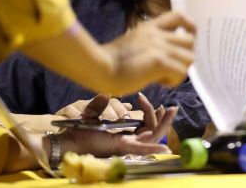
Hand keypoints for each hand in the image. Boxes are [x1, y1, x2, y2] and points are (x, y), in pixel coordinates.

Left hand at [58, 94, 176, 155]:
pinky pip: (142, 148)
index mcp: (126, 131)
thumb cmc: (81, 129)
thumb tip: (107, 94)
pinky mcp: (123, 147)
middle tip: (173, 107)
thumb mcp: (92, 112)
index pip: (146, 122)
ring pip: (153, 136)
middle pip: (154, 129)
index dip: (148, 109)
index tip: (140, 96)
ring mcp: (128, 144)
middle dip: (165, 118)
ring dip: (164, 124)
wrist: (72, 139)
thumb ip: (100, 103)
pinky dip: (153, 149)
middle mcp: (130, 138)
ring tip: (171, 111)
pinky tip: (164, 150)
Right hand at [106, 11, 195, 91]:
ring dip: (179, 71)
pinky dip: (173, 81)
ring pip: (189, 58)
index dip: (189, 25)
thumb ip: (150, 43)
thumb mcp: (132, 42)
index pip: (178, 16)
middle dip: (185, 56)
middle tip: (170, 68)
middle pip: (190, 41)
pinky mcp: (160, 61)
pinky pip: (181, 72)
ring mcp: (159, 46)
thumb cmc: (110, 61)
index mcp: (149, 27)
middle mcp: (157, 34)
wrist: (100, 69)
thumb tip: (169, 56)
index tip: (189, 36)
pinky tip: (158, 82)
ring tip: (161, 77)